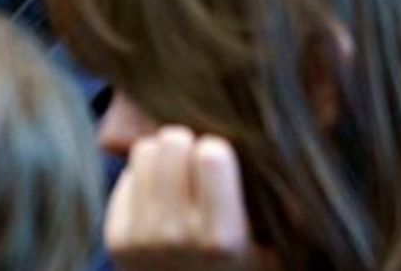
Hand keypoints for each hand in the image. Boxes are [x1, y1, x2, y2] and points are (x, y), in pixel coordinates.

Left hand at [105, 126, 271, 269]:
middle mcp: (177, 236)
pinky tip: (161, 200)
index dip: (217, 149)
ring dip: (163, 158)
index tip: (223, 163)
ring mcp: (140, 238)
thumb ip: (283, 205)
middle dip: (187, 145)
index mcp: (222, 237)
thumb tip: (282, 148)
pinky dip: (144, 180)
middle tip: (197, 164)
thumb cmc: (241, 266)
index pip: (211, 155)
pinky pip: (126, 176)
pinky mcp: (116, 239)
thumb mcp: (275, 244)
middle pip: (172, 142)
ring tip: (180, 178)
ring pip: (144, 151)